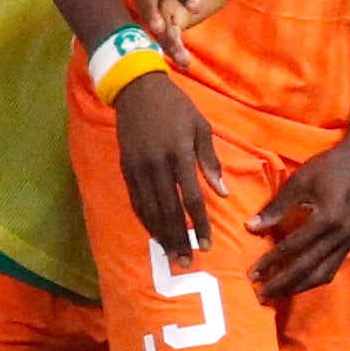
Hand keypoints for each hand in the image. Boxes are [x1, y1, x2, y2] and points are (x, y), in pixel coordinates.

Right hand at [113, 68, 222, 260]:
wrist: (136, 88)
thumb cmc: (176, 107)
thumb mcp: (201, 127)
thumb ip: (210, 162)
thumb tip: (223, 193)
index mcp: (179, 154)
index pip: (191, 199)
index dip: (199, 224)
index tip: (206, 244)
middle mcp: (157, 165)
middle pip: (169, 211)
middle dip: (179, 239)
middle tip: (187, 262)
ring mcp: (138, 168)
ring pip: (150, 211)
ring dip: (161, 236)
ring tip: (172, 255)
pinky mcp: (125, 168)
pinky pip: (136, 201)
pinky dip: (145, 220)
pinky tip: (154, 233)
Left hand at [249, 143, 349, 300]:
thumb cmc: (329, 168)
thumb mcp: (299, 182)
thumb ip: (276, 207)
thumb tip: (251, 227)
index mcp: (327, 219)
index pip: (293, 247)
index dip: (271, 262)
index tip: (252, 273)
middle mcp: (340, 237)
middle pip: (307, 268)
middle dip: (283, 283)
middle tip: (261, 294)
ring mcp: (348, 243)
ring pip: (322, 274)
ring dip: (298, 287)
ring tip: (277, 294)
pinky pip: (331, 269)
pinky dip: (313, 280)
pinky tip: (299, 284)